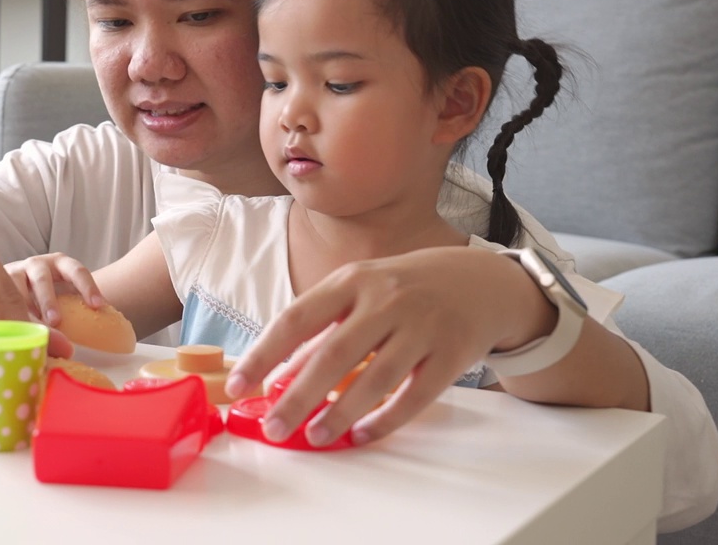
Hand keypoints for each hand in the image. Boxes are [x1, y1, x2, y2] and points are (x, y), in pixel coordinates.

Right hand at [4, 252, 110, 325]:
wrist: (9, 285)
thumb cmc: (45, 297)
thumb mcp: (62, 296)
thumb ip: (76, 310)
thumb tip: (94, 346)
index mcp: (59, 264)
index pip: (76, 270)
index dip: (87, 286)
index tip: (98, 305)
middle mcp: (36, 265)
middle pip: (42, 279)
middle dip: (48, 300)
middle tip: (55, 322)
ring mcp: (13, 273)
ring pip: (13, 287)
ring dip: (20, 309)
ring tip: (25, 329)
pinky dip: (1, 315)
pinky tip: (4, 330)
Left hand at [225, 247, 546, 446]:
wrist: (481, 281)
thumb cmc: (405, 289)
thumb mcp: (360, 292)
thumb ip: (322, 330)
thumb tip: (278, 378)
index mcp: (351, 280)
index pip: (297, 319)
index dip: (264, 354)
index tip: (237, 385)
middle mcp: (386, 299)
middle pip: (334, 354)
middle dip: (299, 396)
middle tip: (273, 428)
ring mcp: (422, 326)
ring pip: (375, 377)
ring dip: (341, 413)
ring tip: (313, 437)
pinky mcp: (452, 354)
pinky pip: (414, 395)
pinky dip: (386, 419)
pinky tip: (362, 436)